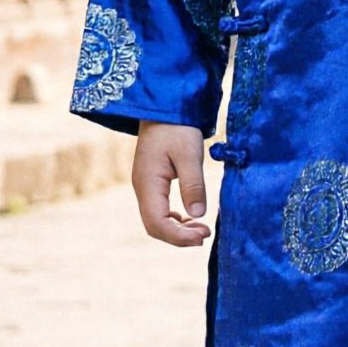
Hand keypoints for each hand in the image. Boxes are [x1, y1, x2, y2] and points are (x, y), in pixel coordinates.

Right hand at [133, 121, 209, 245]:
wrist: (163, 109)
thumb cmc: (177, 128)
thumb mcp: (189, 154)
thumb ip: (193, 184)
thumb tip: (199, 214)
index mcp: (148, 184)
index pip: (157, 222)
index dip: (178, 235)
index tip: (202, 237)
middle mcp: (142, 188)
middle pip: (154, 226)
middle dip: (178, 236)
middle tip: (205, 235)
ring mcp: (145, 186)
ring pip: (155, 219)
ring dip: (177, 229)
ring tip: (202, 229)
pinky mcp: (152, 182)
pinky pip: (159, 209)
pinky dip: (174, 219)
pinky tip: (191, 218)